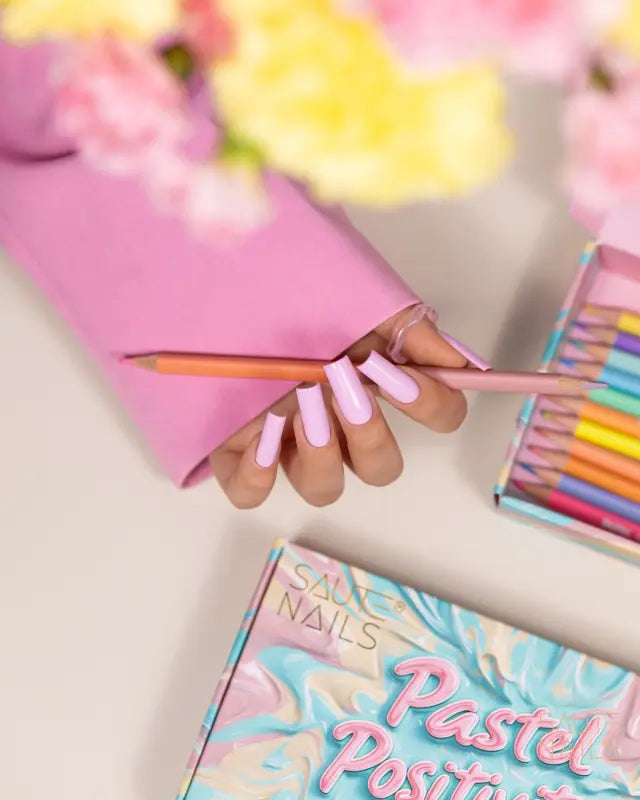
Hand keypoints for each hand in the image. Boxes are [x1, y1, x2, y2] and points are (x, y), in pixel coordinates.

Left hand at [209, 307, 466, 507]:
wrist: (229, 275)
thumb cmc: (298, 289)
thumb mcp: (358, 296)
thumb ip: (409, 329)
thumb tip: (461, 366)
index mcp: (375, 386)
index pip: (433, 416)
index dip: (433, 407)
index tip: (405, 378)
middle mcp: (339, 424)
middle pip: (381, 468)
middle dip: (372, 436)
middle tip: (348, 393)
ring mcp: (289, 442)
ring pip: (324, 488)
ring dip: (323, 455)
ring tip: (302, 408)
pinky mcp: (237, 450)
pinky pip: (250, 493)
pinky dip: (258, 476)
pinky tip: (261, 438)